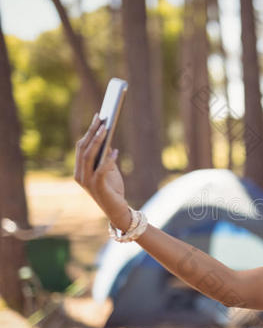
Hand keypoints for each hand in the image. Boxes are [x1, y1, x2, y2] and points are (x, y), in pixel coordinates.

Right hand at [74, 113, 129, 229]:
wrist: (117, 210)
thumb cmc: (113, 189)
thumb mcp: (109, 169)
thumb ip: (105, 156)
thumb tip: (107, 137)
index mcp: (80, 170)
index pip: (81, 147)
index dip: (88, 131)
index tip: (97, 118)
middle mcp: (80, 175)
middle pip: (83, 149)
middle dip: (92, 132)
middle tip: (101, 118)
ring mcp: (87, 182)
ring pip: (89, 157)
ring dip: (97, 141)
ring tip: (106, 129)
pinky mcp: (98, 187)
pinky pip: (101, 170)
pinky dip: (108, 160)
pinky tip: (115, 151)